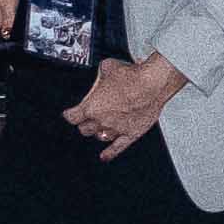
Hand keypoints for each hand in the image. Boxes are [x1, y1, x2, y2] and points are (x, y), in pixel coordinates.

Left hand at [65, 52, 185, 154]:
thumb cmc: (131, 75)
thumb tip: (102, 73)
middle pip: (84, 129)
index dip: (70, 114)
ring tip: (100, 127)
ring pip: (99, 137)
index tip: (70, 113)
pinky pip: (117, 148)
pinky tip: (104, 156)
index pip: (72, 117)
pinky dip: (109, 153)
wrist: (152, 84)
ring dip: (97, 132)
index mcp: (91, 107)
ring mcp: (116, 129)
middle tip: (87, 118)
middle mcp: (101, 121)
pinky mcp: (131, 134)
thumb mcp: (108, 67)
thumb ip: (100, 75)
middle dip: (84, 123)